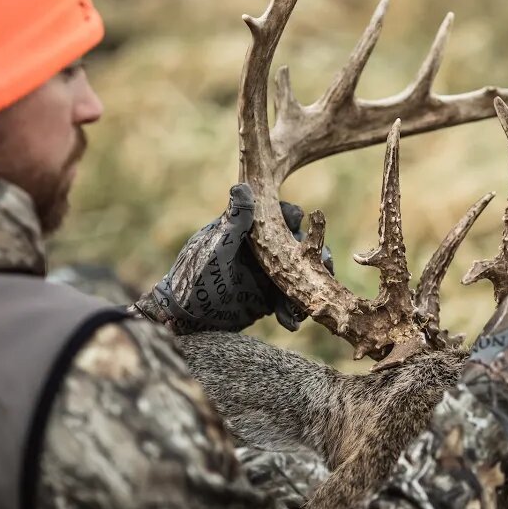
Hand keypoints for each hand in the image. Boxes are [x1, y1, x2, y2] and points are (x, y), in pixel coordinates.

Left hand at [134, 184, 332, 333]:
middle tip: (324, 271)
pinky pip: (292, 298)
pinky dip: (294, 309)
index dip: (295, 222)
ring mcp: (268, 272)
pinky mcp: (269, 296)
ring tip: (305, 307)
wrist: (183, 318)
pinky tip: (290, 322)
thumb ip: (233, 223)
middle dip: (315, 258)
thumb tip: (243, 186)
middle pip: (299, 245)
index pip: (282, 215)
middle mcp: (263, 247)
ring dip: (307, 287)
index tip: (303, 231)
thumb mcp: (215, 250)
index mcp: (250, 229)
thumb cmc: (191, 277)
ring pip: (300, 273)